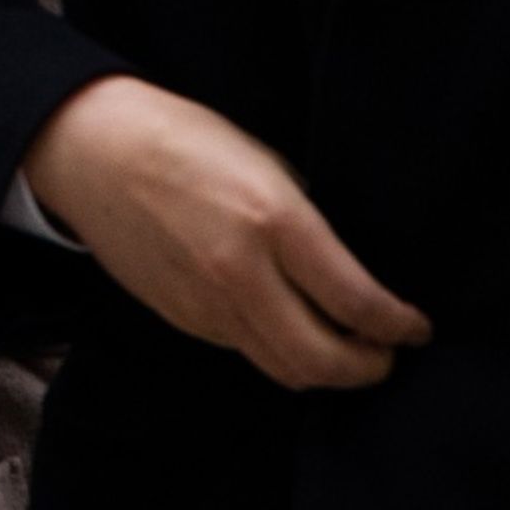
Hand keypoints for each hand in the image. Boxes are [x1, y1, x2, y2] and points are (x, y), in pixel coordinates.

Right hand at [21, 75, 428, 390]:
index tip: (416, 327)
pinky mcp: (182, 318)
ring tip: (345, 350)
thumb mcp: (266, 164)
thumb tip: (343, 275)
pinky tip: (287, 326)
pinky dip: (277, 349)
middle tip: (386, 353)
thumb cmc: (184, 139)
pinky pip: (245, 349)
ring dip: (323, 369)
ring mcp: (207, 305)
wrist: (94, 152)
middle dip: (367, 367)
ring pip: (282, 368)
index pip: (356, 302)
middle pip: (322, 361)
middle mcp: (241, 274)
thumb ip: (306, 226)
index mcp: (274, 222)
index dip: (398, 325)